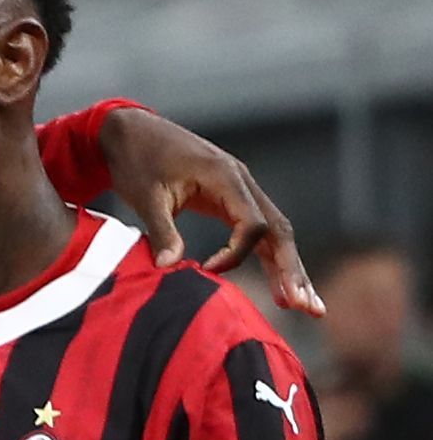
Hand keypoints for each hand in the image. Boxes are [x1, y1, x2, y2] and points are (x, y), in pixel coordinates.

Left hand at [97, 108, 315, 314]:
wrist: (133, 132)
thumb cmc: (139, 160)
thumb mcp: (145, 196)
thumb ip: (162, 231)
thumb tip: (169, 269)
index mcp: (226, 177)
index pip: (254, 223)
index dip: (236, 253)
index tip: (206, 270)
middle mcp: (243, 183)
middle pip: (280, 230)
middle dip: (292, 269)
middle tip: (306, 307)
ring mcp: (241, 192)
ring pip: (275, 233)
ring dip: (290, 269)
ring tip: (306, 306)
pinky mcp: (232, 200)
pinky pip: (259, 232)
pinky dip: (270, 258)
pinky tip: (280, 286)